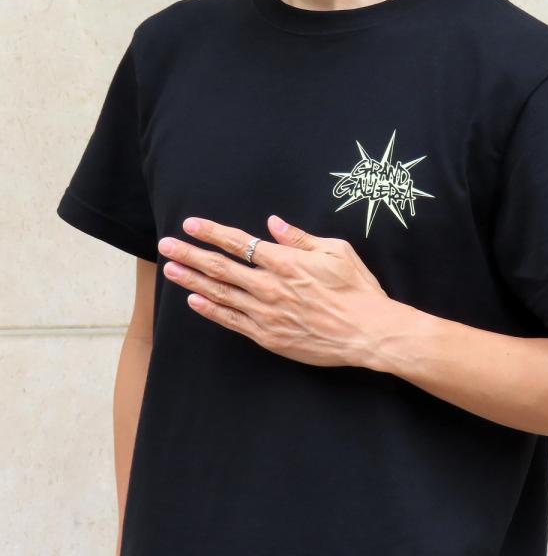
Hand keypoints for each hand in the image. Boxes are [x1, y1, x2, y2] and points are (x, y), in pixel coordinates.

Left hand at [157, 214, 394, 368]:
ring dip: (192, 280)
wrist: (367, 332)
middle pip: (221, 267)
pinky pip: (232, 321)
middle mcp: (269, 286)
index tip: (191, 225)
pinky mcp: (268, 336)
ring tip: (170, 270)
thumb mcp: (336, 251)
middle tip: (166, 246)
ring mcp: (266, 313)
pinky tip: (194, 301)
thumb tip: (273, 224)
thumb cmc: (356, 289)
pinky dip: (211, 311)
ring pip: (221, 293)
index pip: (240, 243)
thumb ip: (300, 238)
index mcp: (285, 262)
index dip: (213, 233)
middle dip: (191, 254)